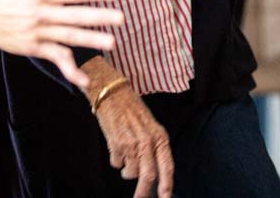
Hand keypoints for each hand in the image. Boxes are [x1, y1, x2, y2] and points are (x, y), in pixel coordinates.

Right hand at [0, 0, 124, 89]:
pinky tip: (86, 81)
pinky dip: (70, 71)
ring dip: (91, 41)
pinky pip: (56, 59)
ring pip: (69, 38)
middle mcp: (40, 14)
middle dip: (98, 17)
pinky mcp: (35, 48)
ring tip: (112, 43)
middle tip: (121, 18)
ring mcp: (38, 33)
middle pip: (74, 16)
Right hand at [84, 58, 173, 197]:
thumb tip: (155, 175)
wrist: (112, 93)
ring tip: (125, 156)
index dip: (167, 187)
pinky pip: (116, 164)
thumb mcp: (150, 126)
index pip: (167, 167)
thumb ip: (154, 148)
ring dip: (126, 170)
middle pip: (148, 177)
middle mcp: (147, 141)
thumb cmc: (132, 109)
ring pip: (130, 172)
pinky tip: (116, 145)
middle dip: (143, 194)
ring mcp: (131, 143)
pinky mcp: (115, 143)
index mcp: (160, 137)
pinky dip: (116, 160)